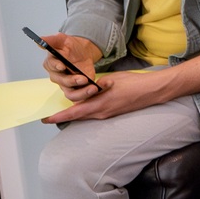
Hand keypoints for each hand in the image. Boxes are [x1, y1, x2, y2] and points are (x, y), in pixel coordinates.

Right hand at [40, 34, 103, 101]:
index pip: (52, 66)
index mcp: (51, 64)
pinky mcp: (79, 89)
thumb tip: (40, 39)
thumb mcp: (61, 39)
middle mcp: (58, 77)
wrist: (82, 52)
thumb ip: (51, 40)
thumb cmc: (69, 46)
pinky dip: (94, 93)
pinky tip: (103, 85)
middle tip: (83, 79)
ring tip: (94, 88)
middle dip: (73, 81)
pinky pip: (84, 95)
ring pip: (72, 94)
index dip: (57, 66)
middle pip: (63, 82)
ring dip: (83, 93)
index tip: (62, 65)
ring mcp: (68, 85)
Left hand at [42, 67, 164, 122]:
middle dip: (65, 115)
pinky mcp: (114, 113)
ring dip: (76, 112)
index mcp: (100, 105)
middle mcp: (102, 113)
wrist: (152, 91)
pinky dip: (87, 110)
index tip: (46, 118)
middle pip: (79, 116)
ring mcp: (109, 114)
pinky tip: (85, 104)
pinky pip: (95, 113)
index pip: (74, 113)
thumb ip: (96, 85)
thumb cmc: (134, 83)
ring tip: (65, 109)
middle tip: (51, 115)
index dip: (59, 116)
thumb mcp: (111, 80)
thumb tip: (86, 87)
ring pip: (87, 115)